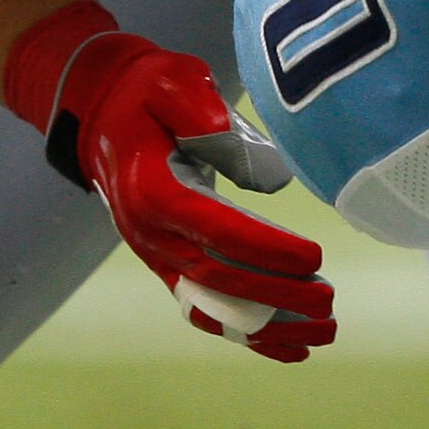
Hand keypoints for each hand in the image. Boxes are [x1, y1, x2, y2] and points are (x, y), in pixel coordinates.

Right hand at [16, 9, 335, 361]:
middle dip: (277, 295)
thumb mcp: (173, 81)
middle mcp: (151, 234)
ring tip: (324, 331)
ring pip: (214, 308)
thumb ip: (205, 112)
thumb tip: (268, 174)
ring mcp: (156, 256)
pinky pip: (206, 311)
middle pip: (219, 278)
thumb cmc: (146, 92)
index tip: (313, 257)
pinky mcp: (167, 265)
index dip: (265, 248)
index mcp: (153, 190)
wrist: (100, 113)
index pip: (215, 230)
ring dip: (269, 327)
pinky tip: (293, 347)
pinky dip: (247, 335)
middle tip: (329, 301)